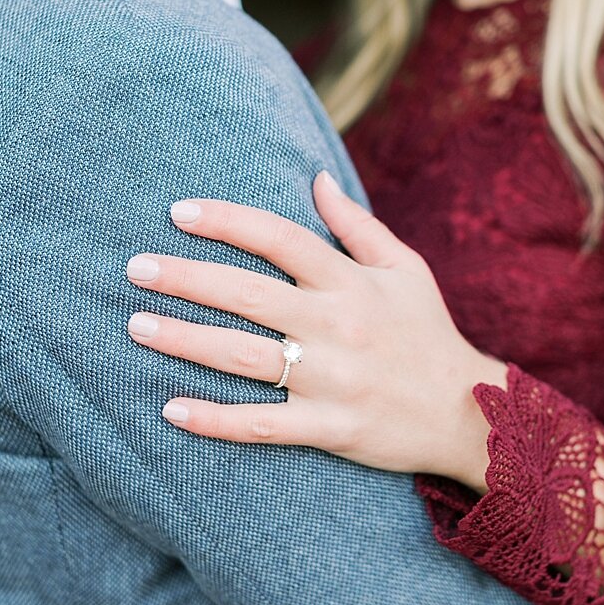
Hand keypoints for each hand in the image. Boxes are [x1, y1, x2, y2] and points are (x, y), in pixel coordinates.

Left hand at [125, 171, 503, 491]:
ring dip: (183, 339)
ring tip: (137, 325)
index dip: (228, 222)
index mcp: (353, 283)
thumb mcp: (405, 268)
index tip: (179, 212)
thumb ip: (356, 225)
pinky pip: (260, 424)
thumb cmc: (428, 332)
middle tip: (136, 268)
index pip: (281, 239)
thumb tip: (315, 177)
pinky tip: (170, 409)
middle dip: (185, 278)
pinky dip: (213, 419)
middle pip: (247, 294)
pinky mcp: (330, 427)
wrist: (467, 411)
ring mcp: (332, 379)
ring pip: (242, 356)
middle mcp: (338, 325)